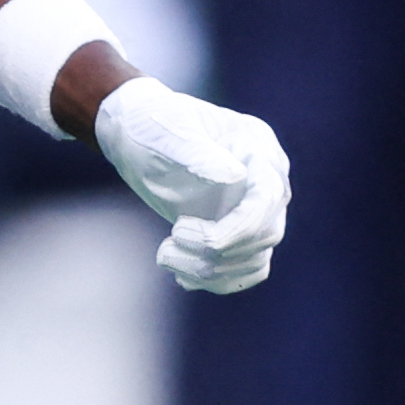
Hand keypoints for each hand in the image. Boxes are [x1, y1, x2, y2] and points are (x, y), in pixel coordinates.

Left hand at [93, 76, 288, 292]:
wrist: (137, 133)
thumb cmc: (152, 124)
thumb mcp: (167, 134)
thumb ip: (199, 153)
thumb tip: (237, 175)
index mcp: (257, 147)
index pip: (268, 198)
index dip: (236, 227)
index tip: (181, 232)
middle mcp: (267, 179)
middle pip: (266, 233)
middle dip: (215, 251)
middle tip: (165, 247)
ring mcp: (256, 207)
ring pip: (256, 257)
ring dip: (211, 270)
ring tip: (165, 256)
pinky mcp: (240, 230)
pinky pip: (246, 268)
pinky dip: (218, 280)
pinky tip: (183, 276)